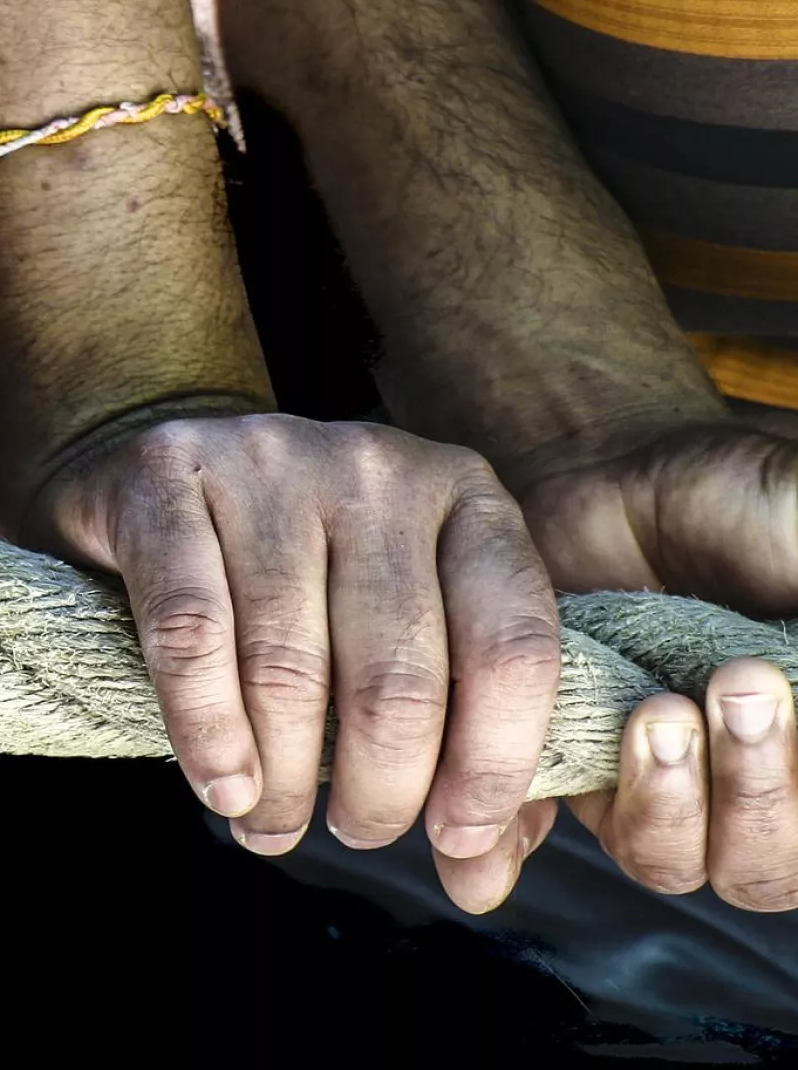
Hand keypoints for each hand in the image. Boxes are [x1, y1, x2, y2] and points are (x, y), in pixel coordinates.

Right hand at [24, 412, 561, 912]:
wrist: (165, 477)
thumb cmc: (302, 575)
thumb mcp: (401, 633)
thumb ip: (463, 744)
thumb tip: (480, 877)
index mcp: (463, 494)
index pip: (511, 645)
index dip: (494, 767)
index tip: (455, 842)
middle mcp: (373, 464)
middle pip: (396, 676)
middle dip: (377, 793)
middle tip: (355, 831)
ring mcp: (266, 458)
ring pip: (288, 668)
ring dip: (282, 781)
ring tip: (270, 820)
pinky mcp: (167, 474)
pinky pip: (192, 633)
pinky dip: (207, 732)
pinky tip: (220, 783)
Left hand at [521, 417, 797, 908]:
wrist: (624, 468)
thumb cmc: (752, 504)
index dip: (796, 796)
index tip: (784, 694)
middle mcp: (753, 784)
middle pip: (760, 872)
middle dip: (754, 796)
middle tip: (735, 686)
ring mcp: (666, 780)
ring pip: (672, 860)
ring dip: (668, 801)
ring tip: (657, 708)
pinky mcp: (579, 757)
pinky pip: (575, 820)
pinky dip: (567, 809)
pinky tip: (581, 742)